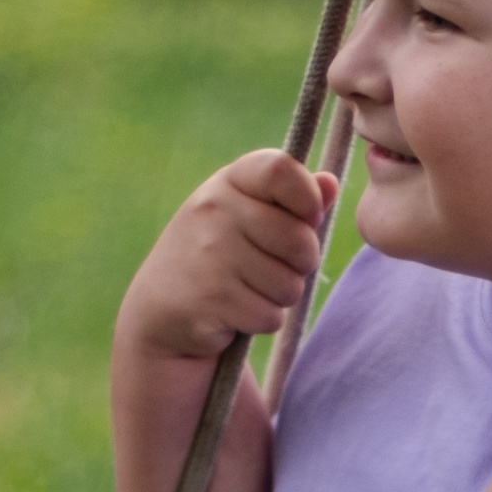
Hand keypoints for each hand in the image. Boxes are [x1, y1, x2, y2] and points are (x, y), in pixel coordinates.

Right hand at [119, 150, 337, 364]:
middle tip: (272, 268)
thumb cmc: (217, 260)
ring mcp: (209, 253)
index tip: (307, 219)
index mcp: (228, 182)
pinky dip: (261, 321)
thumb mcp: (247, 220)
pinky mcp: (210, 297)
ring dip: (279, 297)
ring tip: (248, 290)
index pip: (282, 169)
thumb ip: (292, 202)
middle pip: (299, 240)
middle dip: (301, 264)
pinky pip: (270, 315)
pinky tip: (234, 312)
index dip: (308, 198)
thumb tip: (330, 183)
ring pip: (289, 285)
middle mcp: (214, 210)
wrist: (160, 312)